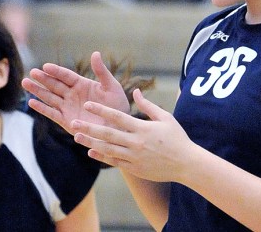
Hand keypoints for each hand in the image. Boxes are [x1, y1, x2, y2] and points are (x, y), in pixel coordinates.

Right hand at [21, 51, 129, 133]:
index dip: (56, 71)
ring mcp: (68, 107)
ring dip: (37, 91)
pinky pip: (52, 113)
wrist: (119, 127)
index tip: (45, 66)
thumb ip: (101, 72)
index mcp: (82, 84)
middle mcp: (72, 95)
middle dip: (42, 79)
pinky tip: (31, 102)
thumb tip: (95, 53)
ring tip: (25, 83)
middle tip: (31, 72)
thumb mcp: (111, 87)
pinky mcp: (66, 121)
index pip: (65, 76)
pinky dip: (42, 108)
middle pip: (54, 85)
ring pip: (49, 97)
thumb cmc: (117, 105)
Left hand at [72, 89, 192, 182]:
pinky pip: (114, 162)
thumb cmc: (177, 138)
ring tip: (76, 137)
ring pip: (108, 149)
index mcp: (143, 128)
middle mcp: (136, 142)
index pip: (117, 117)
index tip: (88, 105)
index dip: (101, 110)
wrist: (186, 164)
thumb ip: (148, 105)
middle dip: (89, 128)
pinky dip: (102, 157)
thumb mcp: (165, 117)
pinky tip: (90, 152)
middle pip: (108, 134)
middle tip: (74, 122)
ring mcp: (134, 157)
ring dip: (90, 143)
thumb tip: (135, 91)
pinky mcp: (134, 168)